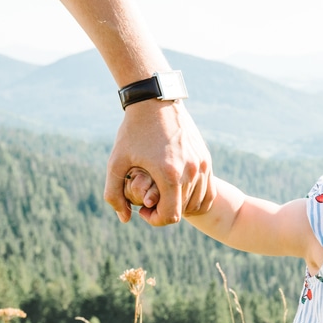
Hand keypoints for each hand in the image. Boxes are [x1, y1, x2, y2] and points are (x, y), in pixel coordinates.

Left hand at [104, 99, 214, 225]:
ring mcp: (202, 166)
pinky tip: (180, 193)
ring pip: (197, 203)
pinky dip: (195, 199)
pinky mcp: (206, 160)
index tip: (143, 209)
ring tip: (163, 195)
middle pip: (183, 211)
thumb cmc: (132, 132)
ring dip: (180, 206)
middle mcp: (190, 172)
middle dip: (165, 212)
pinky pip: (209, 192)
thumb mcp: (116, 163)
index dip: (155, 220)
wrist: (155, 102)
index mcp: (169, 175)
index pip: (171, 216)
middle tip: (150, 200)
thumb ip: (114, 194)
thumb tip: (125, 219)